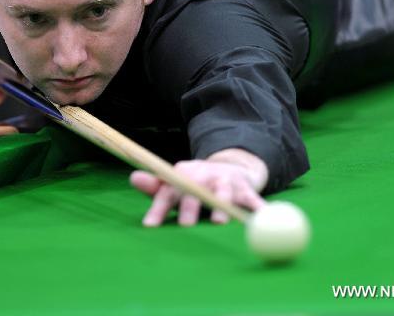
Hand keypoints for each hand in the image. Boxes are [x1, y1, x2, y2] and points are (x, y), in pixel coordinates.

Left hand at [130, 148, 267, 226]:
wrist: (227, 167)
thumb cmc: (195, 183)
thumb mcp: (175, 183)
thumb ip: (156, 187)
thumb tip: (133, 178)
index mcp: (183, 176)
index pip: (168, 192)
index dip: (158, 208)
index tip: (150, 226)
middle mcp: (203, 176)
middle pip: (195, 191)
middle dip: (190, 207)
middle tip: (185, 225)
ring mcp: (226, 181)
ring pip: (223, 193)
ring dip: (222, 207)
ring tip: (219, 222)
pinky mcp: (245, 188)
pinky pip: (253, 199)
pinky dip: (258, 209)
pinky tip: (260, 219)